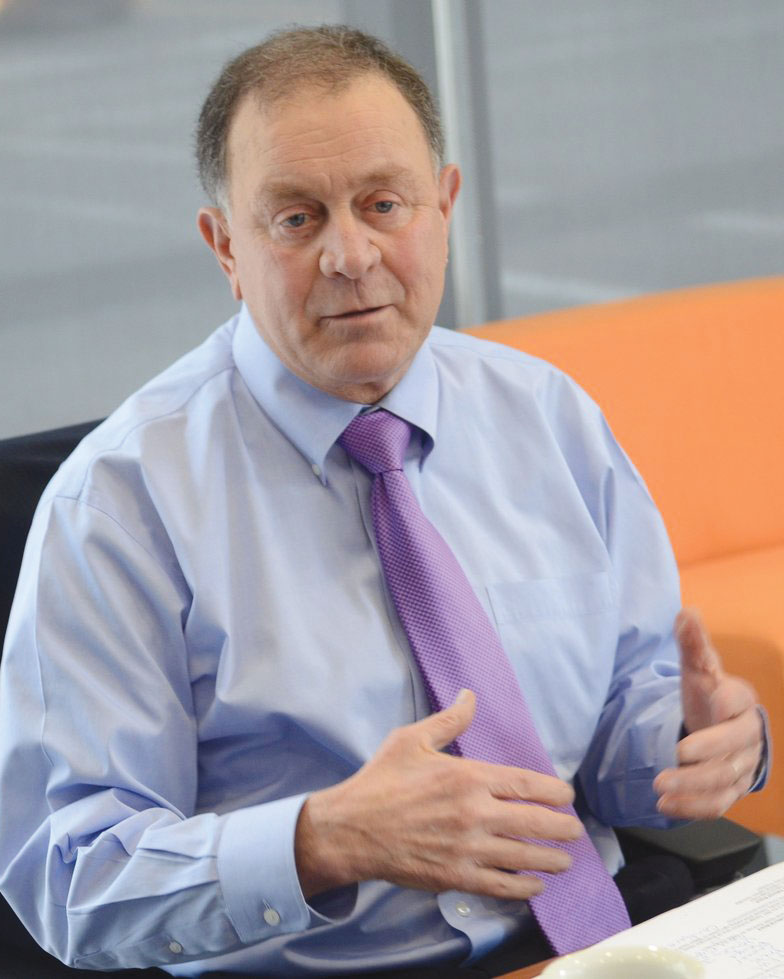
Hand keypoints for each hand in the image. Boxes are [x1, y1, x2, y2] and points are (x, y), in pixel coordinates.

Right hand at [295, 689, 583, 900]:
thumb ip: (449, 721)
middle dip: (562, 828)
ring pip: (524, 857)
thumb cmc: (381, 781)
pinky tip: (534, 886)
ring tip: (565, 861)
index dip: (554, 792)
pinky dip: (524, 888)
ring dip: (551, 860)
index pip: (526, 784)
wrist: (351, 829)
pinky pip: (501, 886)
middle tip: (575, 831)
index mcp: (468, 777)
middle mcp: (475, 814)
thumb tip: (469, 695)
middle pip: (535, 823)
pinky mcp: (456, 877)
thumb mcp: (412, 739)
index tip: (566, 796)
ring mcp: (468, 849)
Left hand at [654, 608, 763, 819]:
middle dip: (705, 755)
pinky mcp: (731, 790)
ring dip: (692, 786)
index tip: (712, 702)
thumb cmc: (708, 694)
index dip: (726, 703)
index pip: (738, 702)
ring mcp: (741, 766)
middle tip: (674, 757)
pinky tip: (666, 807)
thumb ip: (692, 643)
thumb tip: (687, 613)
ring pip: (723, 781)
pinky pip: (718, 804)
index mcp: (740, 700)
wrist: (719, 727)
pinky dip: (693, 808)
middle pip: (732, 749)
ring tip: (659, 787)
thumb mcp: (697, 668)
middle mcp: (746, 736)